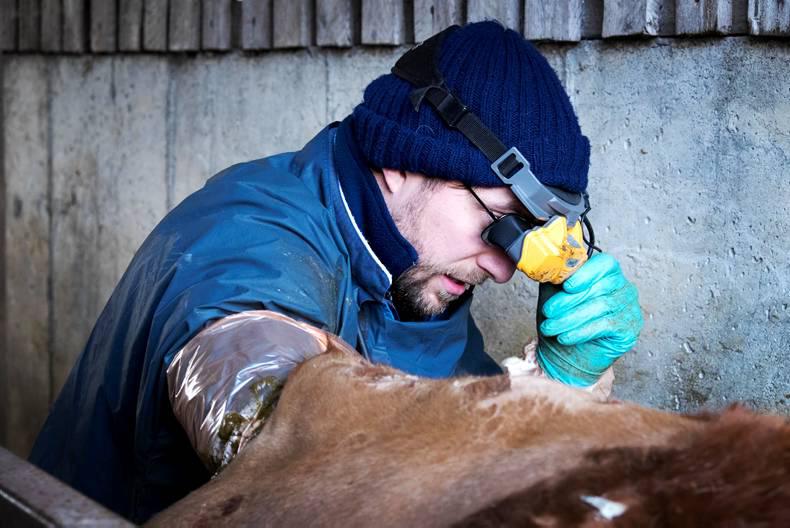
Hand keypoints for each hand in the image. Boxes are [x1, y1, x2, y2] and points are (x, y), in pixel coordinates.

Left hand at [536, 253, 642, 386]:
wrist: (570, 354)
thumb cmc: (564, 319)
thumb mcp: (555, 293)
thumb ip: (556, 276)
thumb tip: (548, 265)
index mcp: (608, 273)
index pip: (605, 264)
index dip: (586, 274)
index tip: (566, 286)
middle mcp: (623, 288)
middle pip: (600, 288)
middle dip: (569, 301)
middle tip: (548, 311)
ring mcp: (630, 308)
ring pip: (600, 307)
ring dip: (570, 318)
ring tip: (550, 328)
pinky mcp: (630, 328)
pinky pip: (605, 326)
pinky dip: (581, 331)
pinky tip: (565, 337)